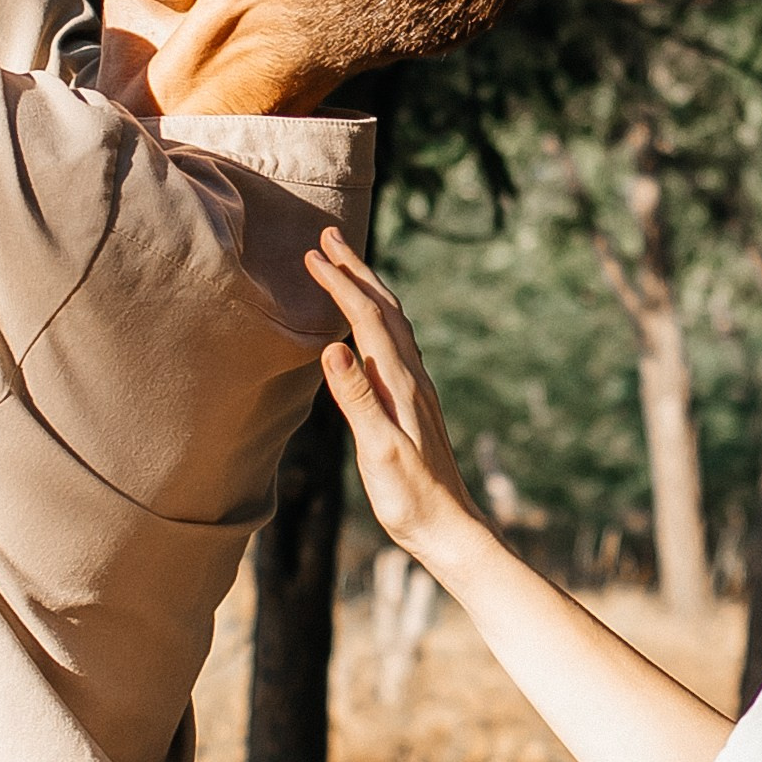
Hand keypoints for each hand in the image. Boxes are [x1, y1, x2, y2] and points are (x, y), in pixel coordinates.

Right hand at [303, 225, 483, 565]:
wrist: (449, 526)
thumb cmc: (410, 497)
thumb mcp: (378, 452)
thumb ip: (357, 399)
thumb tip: (332, 349)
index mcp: (401, 383)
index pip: (366, 318)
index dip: (340, 283)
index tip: (312, 255)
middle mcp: (413, 376)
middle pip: (384, 307)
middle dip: (356, 268)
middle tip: (328, 235)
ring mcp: (417, 387)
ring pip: (393, 320)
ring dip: (369, 286)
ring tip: (346, 263)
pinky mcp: (415, 400)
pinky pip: (396, 340)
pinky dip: (378, 314)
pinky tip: (369, 322)